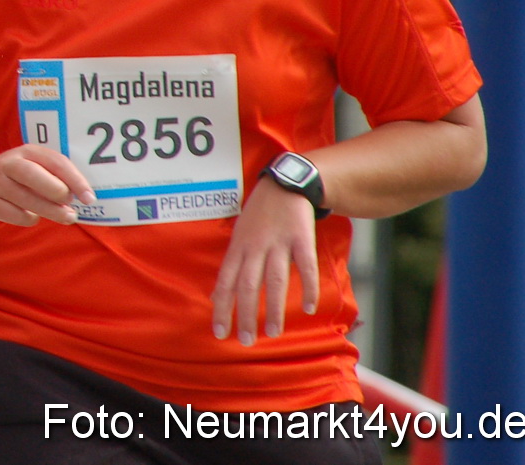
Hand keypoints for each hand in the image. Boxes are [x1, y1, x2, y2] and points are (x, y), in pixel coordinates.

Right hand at [0, 145, 94, 225]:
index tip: (89, 198)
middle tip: (72, 207)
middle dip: (57, 192)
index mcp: (25, 152)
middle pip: (35, 176)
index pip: (54, 161)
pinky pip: (16, 215)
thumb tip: (80, 194)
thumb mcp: (29, 164)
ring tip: (66, 217)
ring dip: (51, 211)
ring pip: (27, 200)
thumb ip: (52, 174)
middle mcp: (8, 164)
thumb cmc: (11, 175)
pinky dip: (29, 218)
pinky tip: (32, 215)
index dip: (75, 180)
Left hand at [210, 178, 319, 345]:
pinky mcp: (301, 239)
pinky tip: (308, 308)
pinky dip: (307, 288)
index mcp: (238, 248)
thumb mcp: (238, 237)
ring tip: (273, 333)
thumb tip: (216, 296)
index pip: (225, 282)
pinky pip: (306, 267)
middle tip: (246, 341)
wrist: (284, 185)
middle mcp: (255, 247)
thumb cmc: (258, 216)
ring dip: (273, 308)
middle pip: (247, 284)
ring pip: (274, 280)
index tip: (220, 332)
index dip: (222, 307)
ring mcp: (278, 243)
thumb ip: (232, 267)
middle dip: (245, 314)